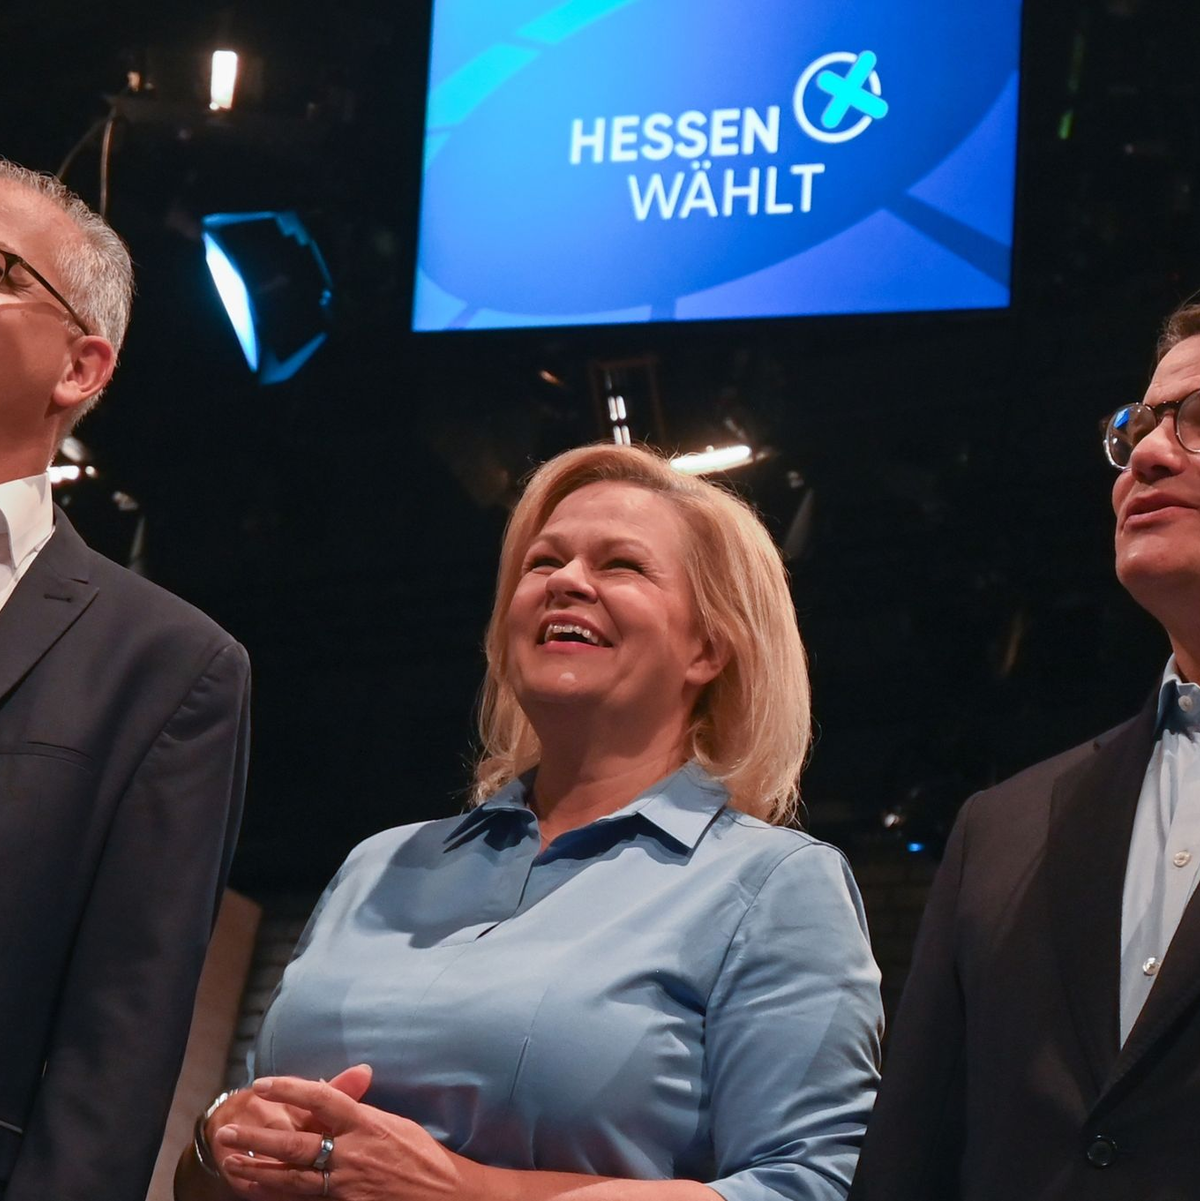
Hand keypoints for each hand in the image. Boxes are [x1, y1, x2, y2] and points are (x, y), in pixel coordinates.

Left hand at [215, 1071, 477, 1200]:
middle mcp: (351, 1152)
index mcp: (365, 1123)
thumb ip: (362, 1108)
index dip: (289, 1089)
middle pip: (293, 1143)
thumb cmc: (424, 1156)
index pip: (320, 1098)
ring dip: (257, 1170)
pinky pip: (304, 1198)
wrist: (444, 1195)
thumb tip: (346, 1081)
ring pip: (290, 1178)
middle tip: (226, 1132)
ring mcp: (346, 1184)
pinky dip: (278, 1195)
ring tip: (230, 1163)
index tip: (262, 1083)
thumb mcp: (395, 1123)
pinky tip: (259, 1191)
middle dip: (256, 1137)